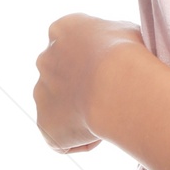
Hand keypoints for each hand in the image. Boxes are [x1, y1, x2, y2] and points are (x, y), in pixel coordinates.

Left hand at [33, 14, 146, 154]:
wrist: (116, 83)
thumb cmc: (129, 54)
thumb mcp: (126, 31)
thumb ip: (113, 38)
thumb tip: (120, 47)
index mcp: (63, 29)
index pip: (74, 45)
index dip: (96, 62)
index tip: (115, 72)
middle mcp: (45, 58)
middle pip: (63, 77)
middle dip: (83, 88)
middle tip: (112, 98)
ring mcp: (41, 91)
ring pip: (61, 108)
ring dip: (80, 114)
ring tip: (109, 116)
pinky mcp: (44, 123)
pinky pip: (62, 137)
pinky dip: (80, 139)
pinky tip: (101, 133)